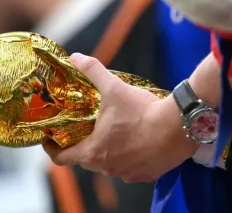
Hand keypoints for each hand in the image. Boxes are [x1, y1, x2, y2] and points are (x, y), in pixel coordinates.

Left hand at [43, 53, 197, 182]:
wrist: (178, 127)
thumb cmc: (143, 111)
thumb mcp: (115, 88)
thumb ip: (93, 71)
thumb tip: (76, 57)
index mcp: (94, 152)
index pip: (62, 158)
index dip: (53, 148)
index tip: (52, 139)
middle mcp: (108, 168)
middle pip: (87, 160)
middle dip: (84, 145)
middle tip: (87, 129)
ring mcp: (128, 174)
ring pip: (111, 165)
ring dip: (109, 152)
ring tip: (116, 134)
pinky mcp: (147, 174)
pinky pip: (132, 169)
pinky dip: (130, 158)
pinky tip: (138, 143)